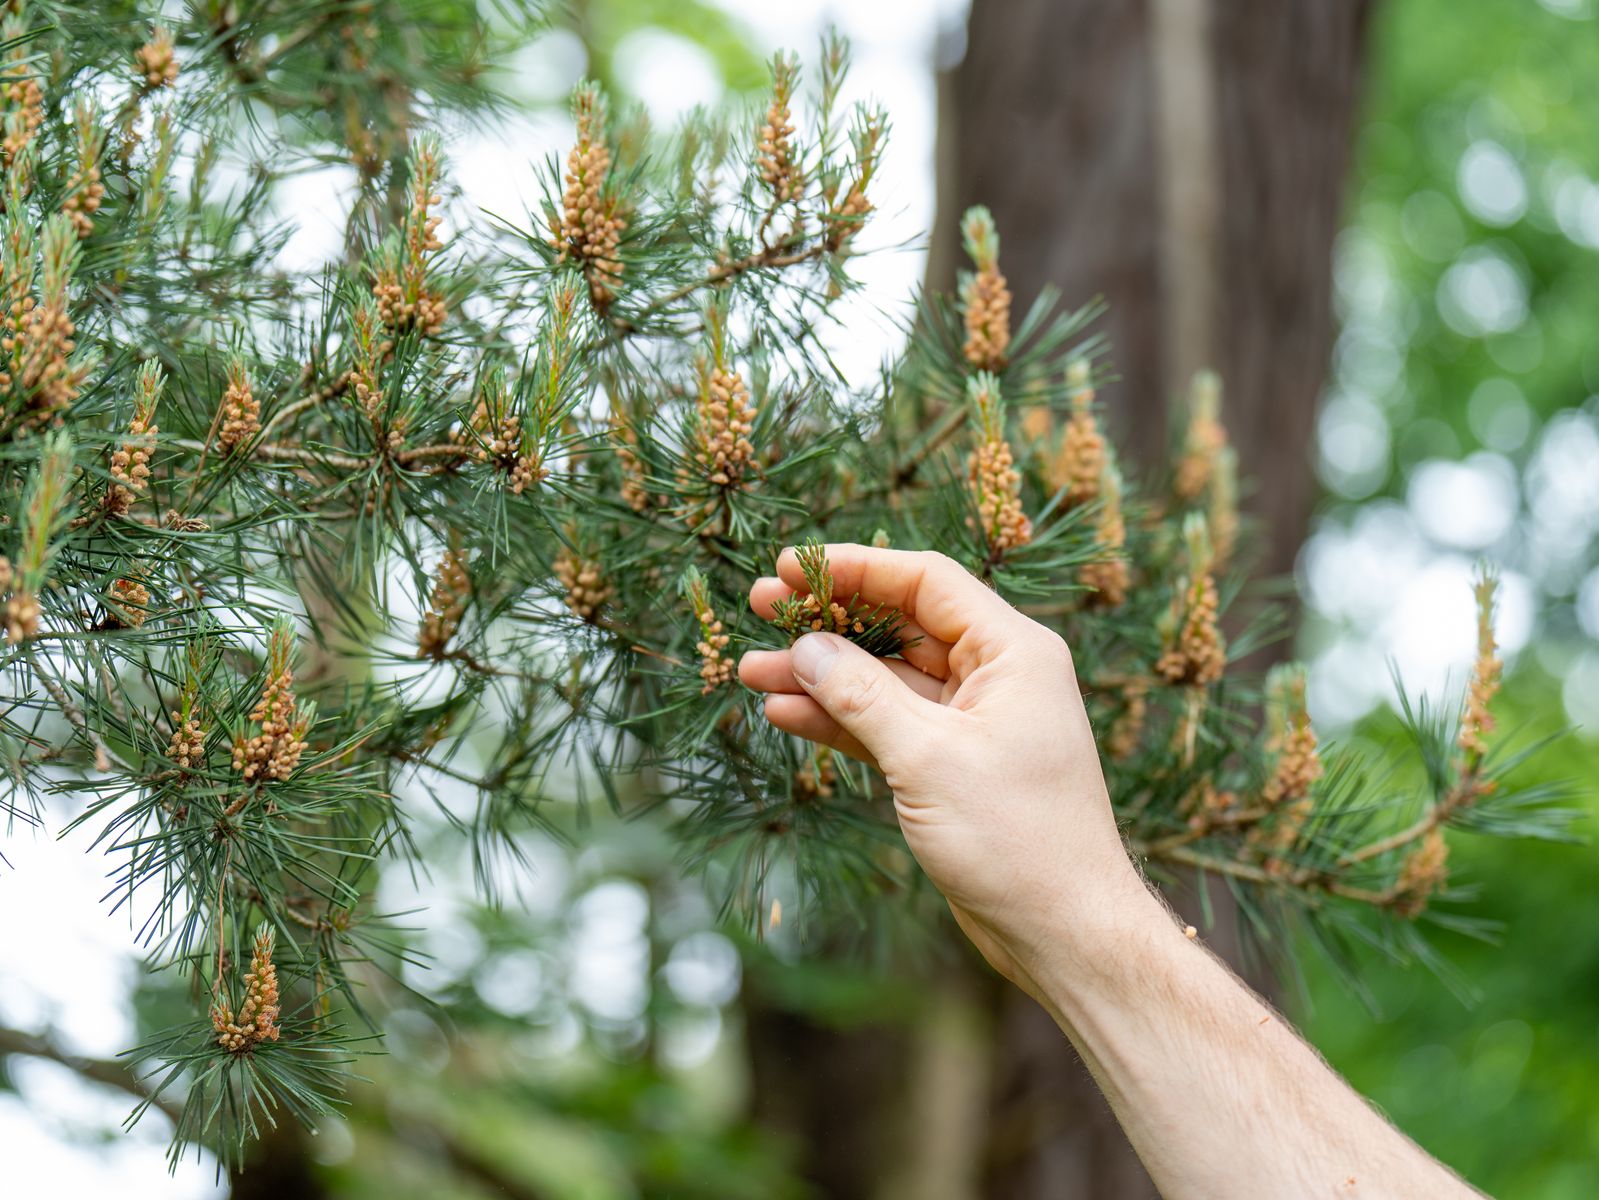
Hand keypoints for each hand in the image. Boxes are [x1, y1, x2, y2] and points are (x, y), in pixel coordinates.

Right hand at [739, 544, 1145, 989]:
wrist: (1062, 931)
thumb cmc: (1017, 839)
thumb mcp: (928, 758)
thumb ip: (861, 695)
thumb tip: (805, 649)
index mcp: (1012, 652)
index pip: (924, 583)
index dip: (854, 567)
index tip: (789, 568)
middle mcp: (996, 676)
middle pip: (899, 624)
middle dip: (828, 621)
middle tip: (760, 610)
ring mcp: (972, 721)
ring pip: (885, 679)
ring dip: (822, 676)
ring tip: (752, 672)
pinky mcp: (952, 765)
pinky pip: (888, 724)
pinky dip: (840, 720)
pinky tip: (787, 714)